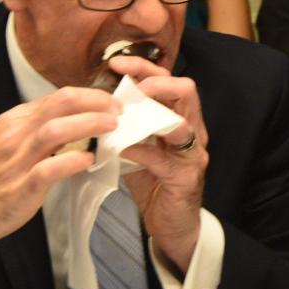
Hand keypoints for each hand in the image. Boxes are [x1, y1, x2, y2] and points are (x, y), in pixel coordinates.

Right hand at [0, 88, 119, 285]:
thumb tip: (72, 125)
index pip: (57, 97)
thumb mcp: (3, 143)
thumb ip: (34, 132)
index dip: (89, 96)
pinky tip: (89, 160)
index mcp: (12, 121)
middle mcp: (14, 135)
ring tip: (113, 127)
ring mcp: (15, 162)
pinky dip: (72, 162)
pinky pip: (48, 170)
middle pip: (60, 105)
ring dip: (89, 124)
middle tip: (119, 110)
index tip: (110, 102)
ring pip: (56, 131)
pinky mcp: (18, 189)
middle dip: (95, 103)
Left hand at [113, 55, 209, 275]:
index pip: (168, 80)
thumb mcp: (138, 147)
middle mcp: (193, 131)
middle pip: (187, 90)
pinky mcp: (186, 177)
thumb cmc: (154, 183)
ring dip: (152, 114)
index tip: (115, 62)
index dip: (144, 67)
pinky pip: (164, 159)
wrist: (173, 226)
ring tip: (126, 112)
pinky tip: (120, 148)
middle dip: (157, 82)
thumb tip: (94, 105)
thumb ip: (125, 126)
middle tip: (130, 86)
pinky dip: (140, 150)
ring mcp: (193, 154)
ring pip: (183, 122)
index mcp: (181, 118)